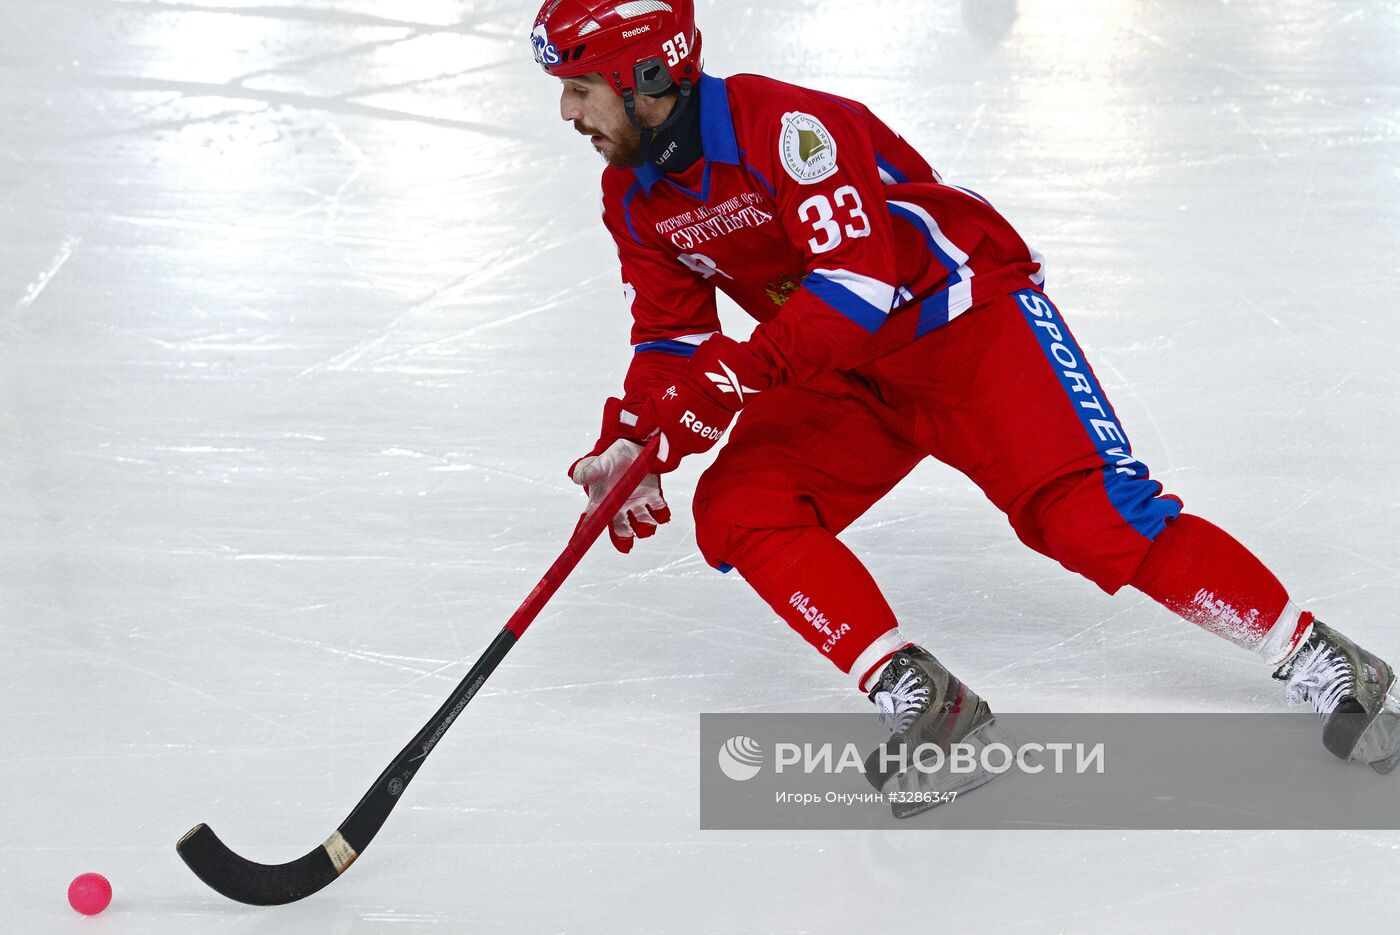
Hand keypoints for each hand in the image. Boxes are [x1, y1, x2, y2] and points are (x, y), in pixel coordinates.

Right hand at [569, 439, 669, 552]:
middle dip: (625, 539)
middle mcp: (620, 509)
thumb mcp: (596, 463)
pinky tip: (659, 510)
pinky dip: (662, 515)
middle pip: (622, 532)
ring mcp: (638, 505)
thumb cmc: (609, 460)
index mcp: (603, 505)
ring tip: (647, 520)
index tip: (584, 543)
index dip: (588, 536)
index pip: (593, 524)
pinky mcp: (654, 497)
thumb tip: (578, 478)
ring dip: (646, 527)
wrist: (629, 448)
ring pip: (643, 526)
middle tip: (628, 536)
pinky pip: (660, 512)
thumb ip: (587, 471)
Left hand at [636, 335, 764, 471]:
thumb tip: (642, 436)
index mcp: (676, 445)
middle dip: (667, 442)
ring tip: (679, 412)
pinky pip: (699, 431)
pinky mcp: (715, 429)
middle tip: (662, 425)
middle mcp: (691, 447)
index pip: (663, 465)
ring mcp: (705, 438)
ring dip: (681, 432)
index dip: (654, 462)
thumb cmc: (684, 396)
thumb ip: (646, 426)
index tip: (648, 452)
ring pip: (687, 441)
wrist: (715, 385)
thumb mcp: (656, 408)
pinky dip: (693, 425)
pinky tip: (692, 410)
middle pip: (675, 452)